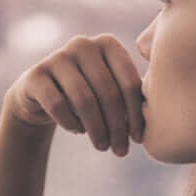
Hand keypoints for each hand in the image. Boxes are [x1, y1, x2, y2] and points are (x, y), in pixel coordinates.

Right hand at [4, 33, 145, 156]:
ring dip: (96, 129)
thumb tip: (161, 120)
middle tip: (120, 151)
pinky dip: (71, 123)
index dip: (136, 114)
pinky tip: (78, 131)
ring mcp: (56, 57)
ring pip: (84, 100)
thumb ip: (131, 96)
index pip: (128, 82)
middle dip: (116, 126)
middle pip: (107, 92)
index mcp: (107, 44)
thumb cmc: (87, 95)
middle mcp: (82, 44)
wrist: (41, 96)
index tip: (138, 138)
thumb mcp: (110, 90)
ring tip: (102, 146)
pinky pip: (58, 105)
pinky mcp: (35, 75)